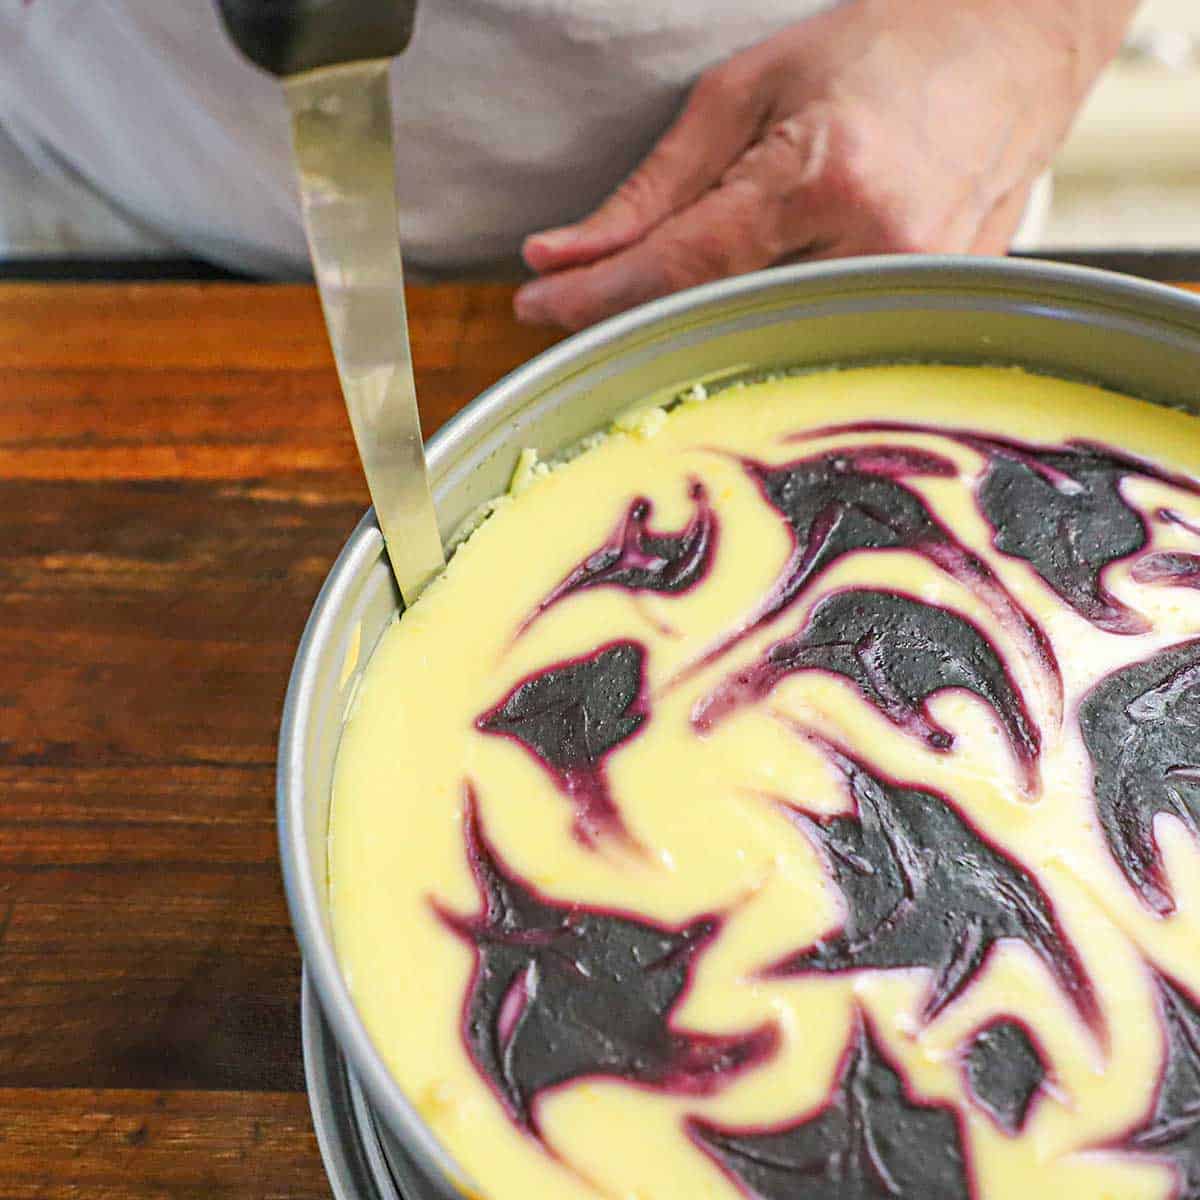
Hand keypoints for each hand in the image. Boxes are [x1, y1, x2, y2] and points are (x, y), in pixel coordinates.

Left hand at [514, 0, 1135, 329]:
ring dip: (696, 334)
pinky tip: (733, 318)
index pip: (682, 264)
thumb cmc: (881, 53)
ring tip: (655, 309)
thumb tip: (565, 253)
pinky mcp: (927, 316)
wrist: (1012, 48)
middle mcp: (874, 248)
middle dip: (638, 318)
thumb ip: (653, 190)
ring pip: (764, 342)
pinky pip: (818, 340)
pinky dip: (761, 334)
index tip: (539, 305)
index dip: (600, 294)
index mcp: (826, 175)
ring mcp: (909, 294)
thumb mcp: (746, 93)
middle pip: (717, 317)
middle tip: (582, 310)